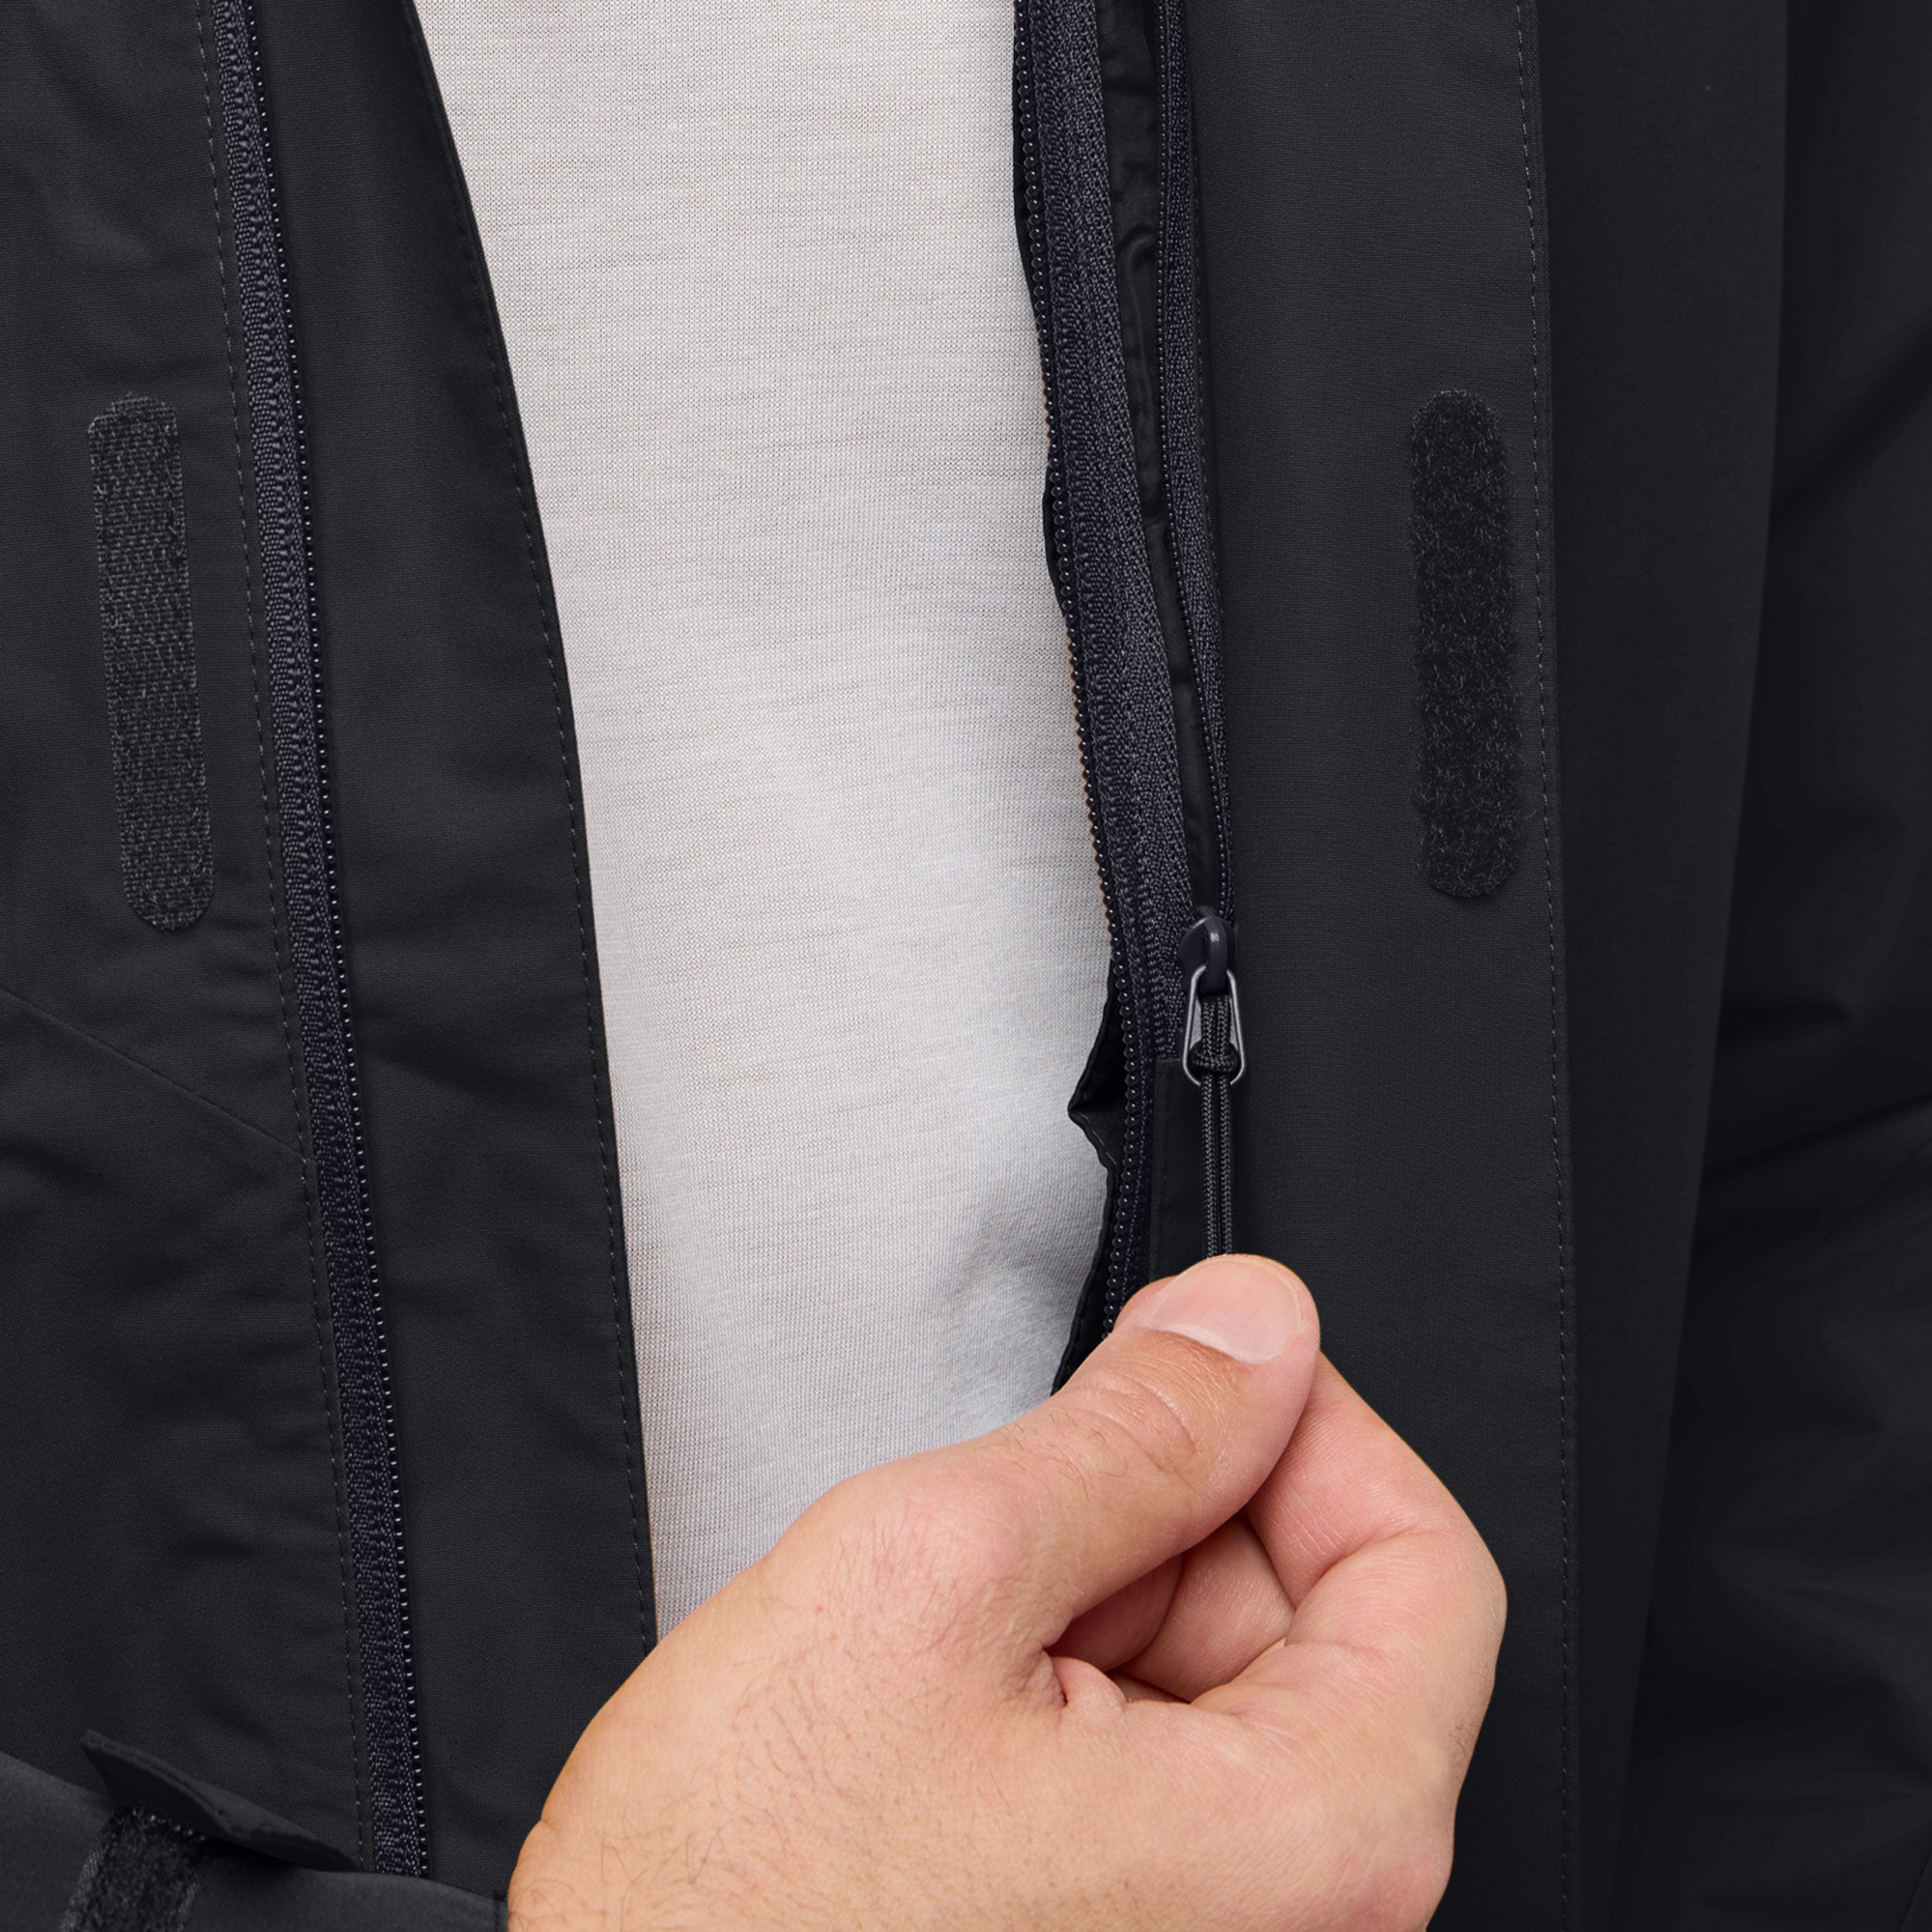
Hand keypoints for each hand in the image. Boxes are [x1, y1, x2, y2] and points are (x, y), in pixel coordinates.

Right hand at [508, 1255, 1504, 1931]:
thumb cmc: (742, 1903)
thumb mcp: (933, 1580)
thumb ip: (1131, 1431)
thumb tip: (1249, 1328)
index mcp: (1314, 1838)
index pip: (1428, 1561)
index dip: (1305, 1425)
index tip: (1195, 1371)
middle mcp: (1300, 1917)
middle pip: (1320, 1614)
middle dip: (1166, 1521)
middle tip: (1010, 1522)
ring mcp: (1216, 1928)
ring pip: (1224, 1673)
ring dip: (1095, 1601)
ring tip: (949, 1647)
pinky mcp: (1133, 1929)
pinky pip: (1158, 1754)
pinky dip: (1063, 1680)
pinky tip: (947, 1709)